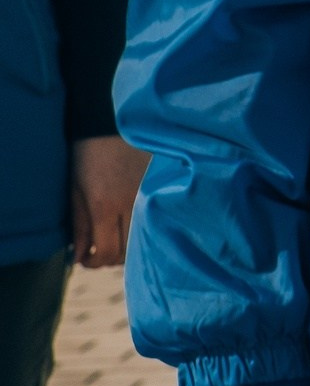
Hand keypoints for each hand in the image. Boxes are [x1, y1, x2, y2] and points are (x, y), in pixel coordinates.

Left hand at [69, 134, 148, 266]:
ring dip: (127, 246)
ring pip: (140, 239)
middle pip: (125, 252)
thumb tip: (79, 255)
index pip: (105, 253)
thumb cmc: (88, 155)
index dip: (93, 262)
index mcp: (104, 207)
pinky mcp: (157, 190)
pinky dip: (139, 229)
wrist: (115, 123)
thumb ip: (79, 226)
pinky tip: (130, 223)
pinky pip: (150, 220)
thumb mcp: (76, 191)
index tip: (86, 258)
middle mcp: (130, 206)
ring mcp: (147, 198)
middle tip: (98, 249)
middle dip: (109, 257)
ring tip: (114, 237)